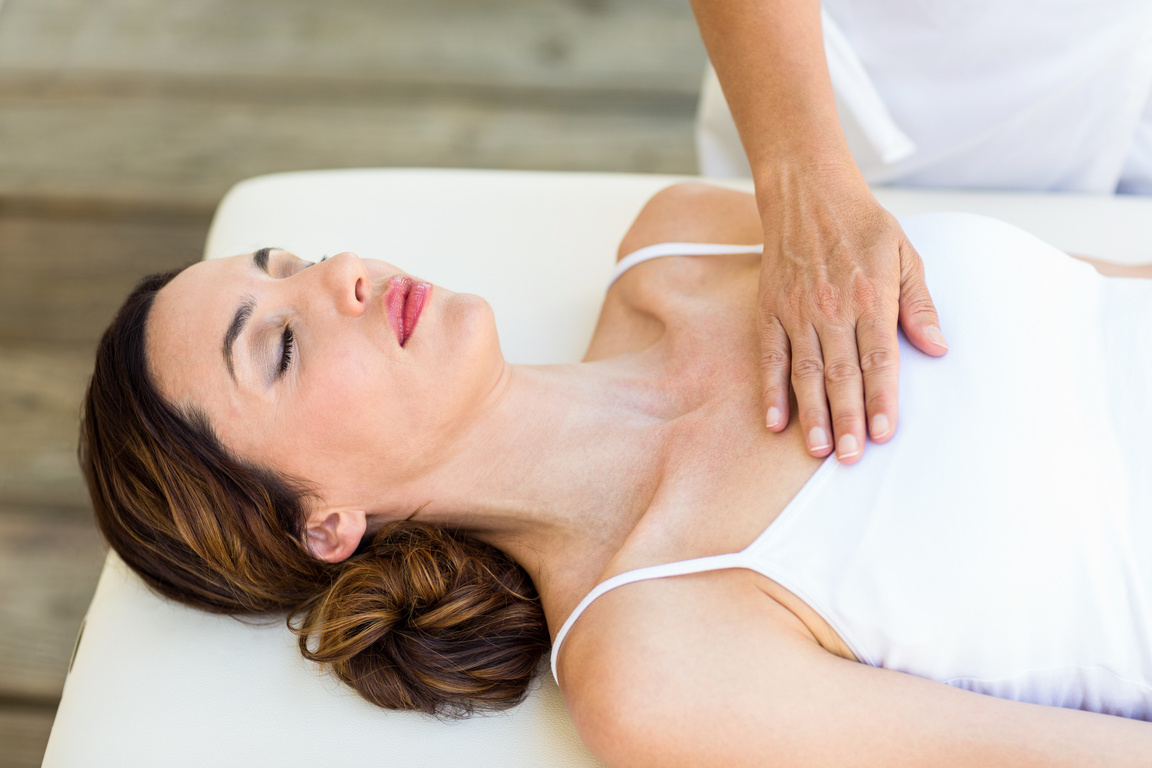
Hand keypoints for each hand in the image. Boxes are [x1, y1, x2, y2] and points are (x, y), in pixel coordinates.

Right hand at [756, 164, 946, 463]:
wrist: (807, 191)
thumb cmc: (861, 224)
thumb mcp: (905, 254)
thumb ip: (919, 304)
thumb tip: (938, 347)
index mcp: (872, 297)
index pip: (879, 360)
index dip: (882, 399)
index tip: (885, 433)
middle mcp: (833, 308)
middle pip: (842, 375)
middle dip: (847, 420)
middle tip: (851, 457)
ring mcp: (798, 311)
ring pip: (806, 373)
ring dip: (812, 414)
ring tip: (818, 450)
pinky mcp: (771, 310)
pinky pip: (771, 357)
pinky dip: (771, 391)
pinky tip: (776, 422)